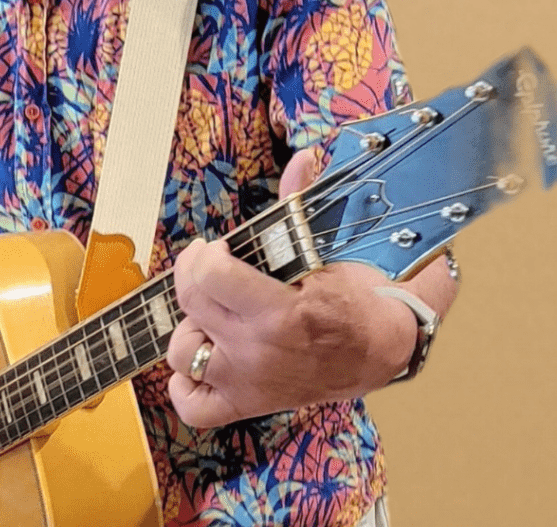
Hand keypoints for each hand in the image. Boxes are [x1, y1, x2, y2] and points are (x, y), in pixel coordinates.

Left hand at [166, 148, 422, 428]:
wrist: (382, 349)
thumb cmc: (354, 297)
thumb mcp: (328, 246)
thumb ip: (302, 201)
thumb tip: (304, 157)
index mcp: (279, 311)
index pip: (208, 274)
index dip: (206, 254)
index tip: (218, 247)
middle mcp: (257, 351)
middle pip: (190, 302)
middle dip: (196, 276)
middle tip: (213, 269)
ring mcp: (248, 382)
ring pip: (180, 350)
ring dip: (191, 327)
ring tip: (214, 313)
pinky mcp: (245, 404)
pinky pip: (191, 404)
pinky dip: (186, 383)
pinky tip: (203, 356)